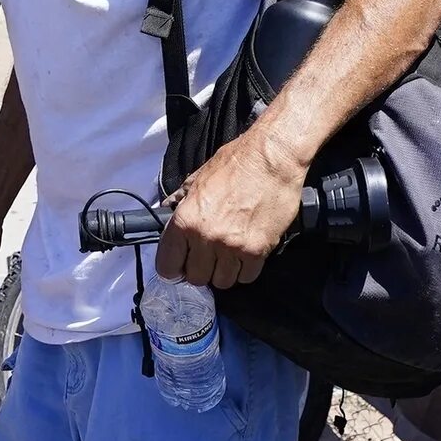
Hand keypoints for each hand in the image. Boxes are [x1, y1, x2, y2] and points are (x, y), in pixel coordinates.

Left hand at [159, 127, 305, 289]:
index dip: (173, 268)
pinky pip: (246, 277)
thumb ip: (181, 199)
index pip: (167, 266)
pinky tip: (246, 255)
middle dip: (201, 270)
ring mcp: (232, 246)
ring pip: (222, 282)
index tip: (180, 265)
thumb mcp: (199, 178)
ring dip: (224, 272)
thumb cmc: (236, 163)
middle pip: (196, 278)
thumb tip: (167, 207)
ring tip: (229, 256)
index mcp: (185, 220)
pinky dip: (245, 270)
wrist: (273, 158)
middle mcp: (205, 237)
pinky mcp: (257, 250)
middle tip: (209, 258)